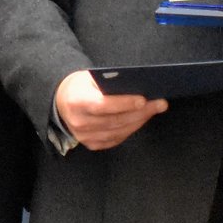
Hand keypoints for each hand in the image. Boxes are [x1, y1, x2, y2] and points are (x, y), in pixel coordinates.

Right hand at [52, 69, 166, 150]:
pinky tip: (142, 119)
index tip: (143, 99)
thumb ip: (109, 83)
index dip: (124, 103)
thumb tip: (138, 87)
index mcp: (76, 102)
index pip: (102, 105)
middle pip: (115, 120)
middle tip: (160, 103)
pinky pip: (116, 139)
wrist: (63, 101)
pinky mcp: (91, 144)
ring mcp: (84, 136)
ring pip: (119, 131)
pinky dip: (131, 129)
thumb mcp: (90, 78)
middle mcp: (79, 122)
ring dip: (140, 121)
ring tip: (155, 109)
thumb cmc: (81, 86)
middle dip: (140, 112)